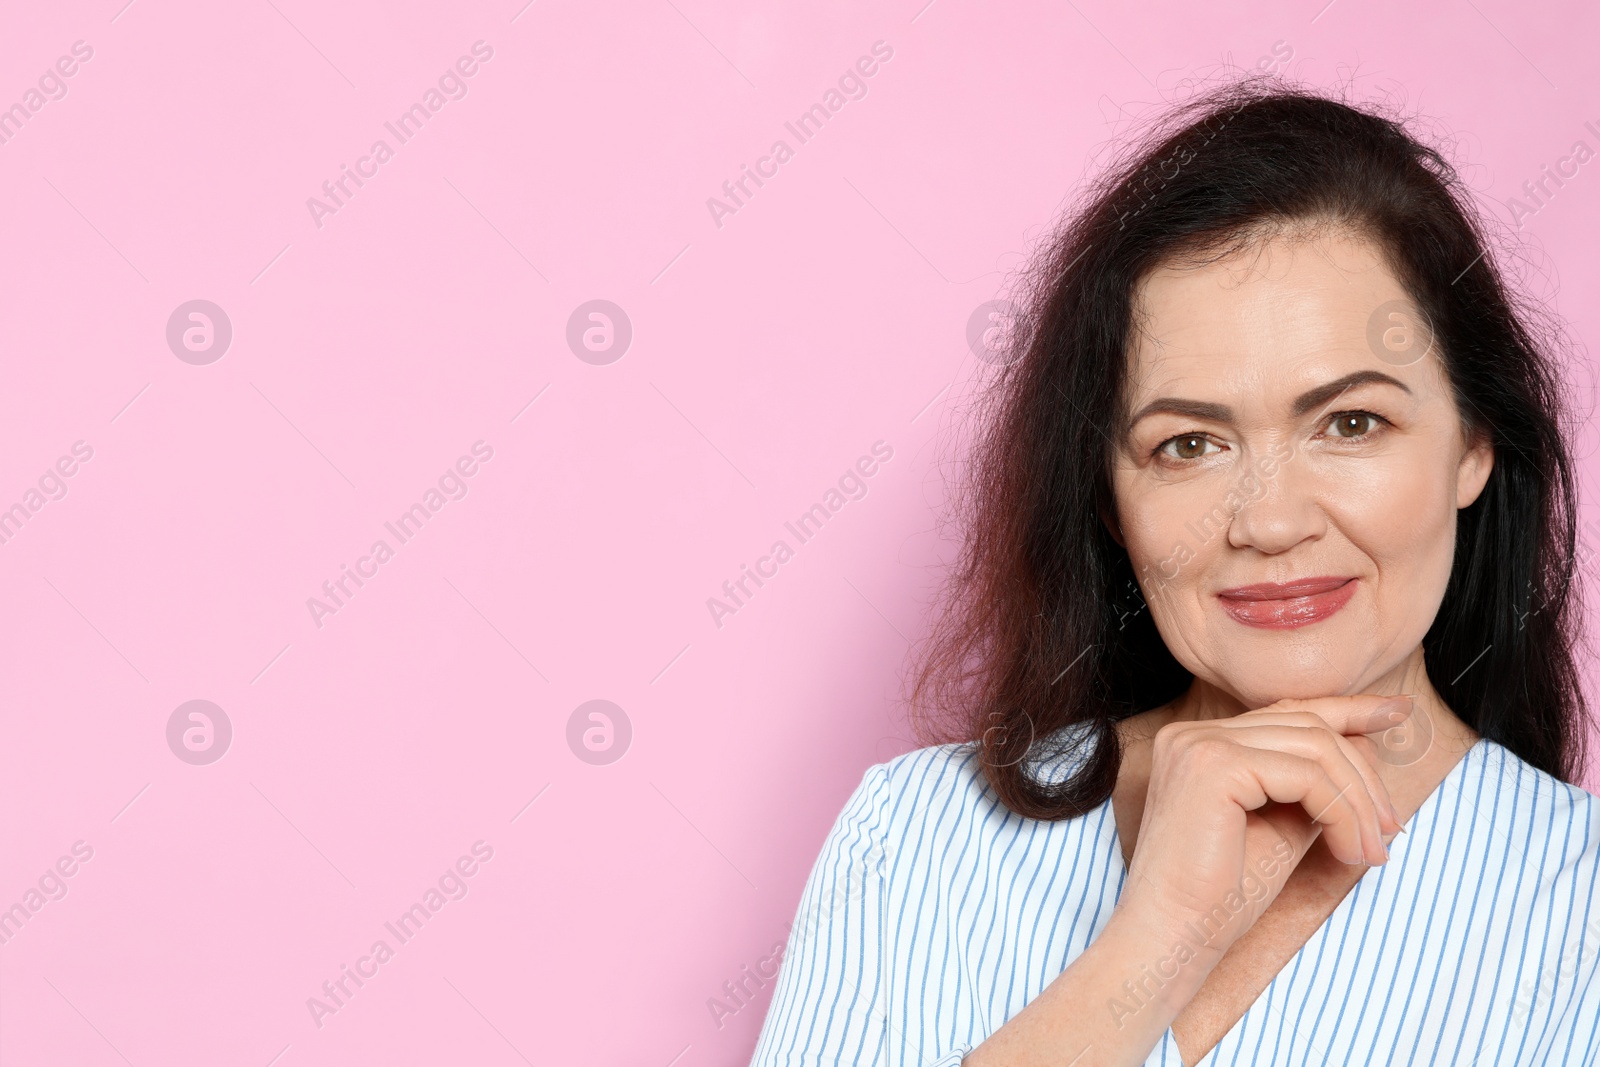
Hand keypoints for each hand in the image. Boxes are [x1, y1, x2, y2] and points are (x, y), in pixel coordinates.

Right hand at [1115, 694, 1411, 965]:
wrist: (1174, 936)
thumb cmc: (1220, 896)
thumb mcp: (1281, 826)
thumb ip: (1314, 786)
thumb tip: (1365, 745)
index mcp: (1200, 743)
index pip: (1287, 713)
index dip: (1348, 709)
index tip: (1398, 712)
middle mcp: (1193, 733)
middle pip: (1309, 726)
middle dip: (1363, 778)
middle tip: (1388, 832)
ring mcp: (1199, 743)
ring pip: (1315, 746)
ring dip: (1357, 802)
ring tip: (1370, 852)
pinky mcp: (1214, 765)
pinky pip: (1307, 774)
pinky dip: (1341, 812)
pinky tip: (1348, 852)